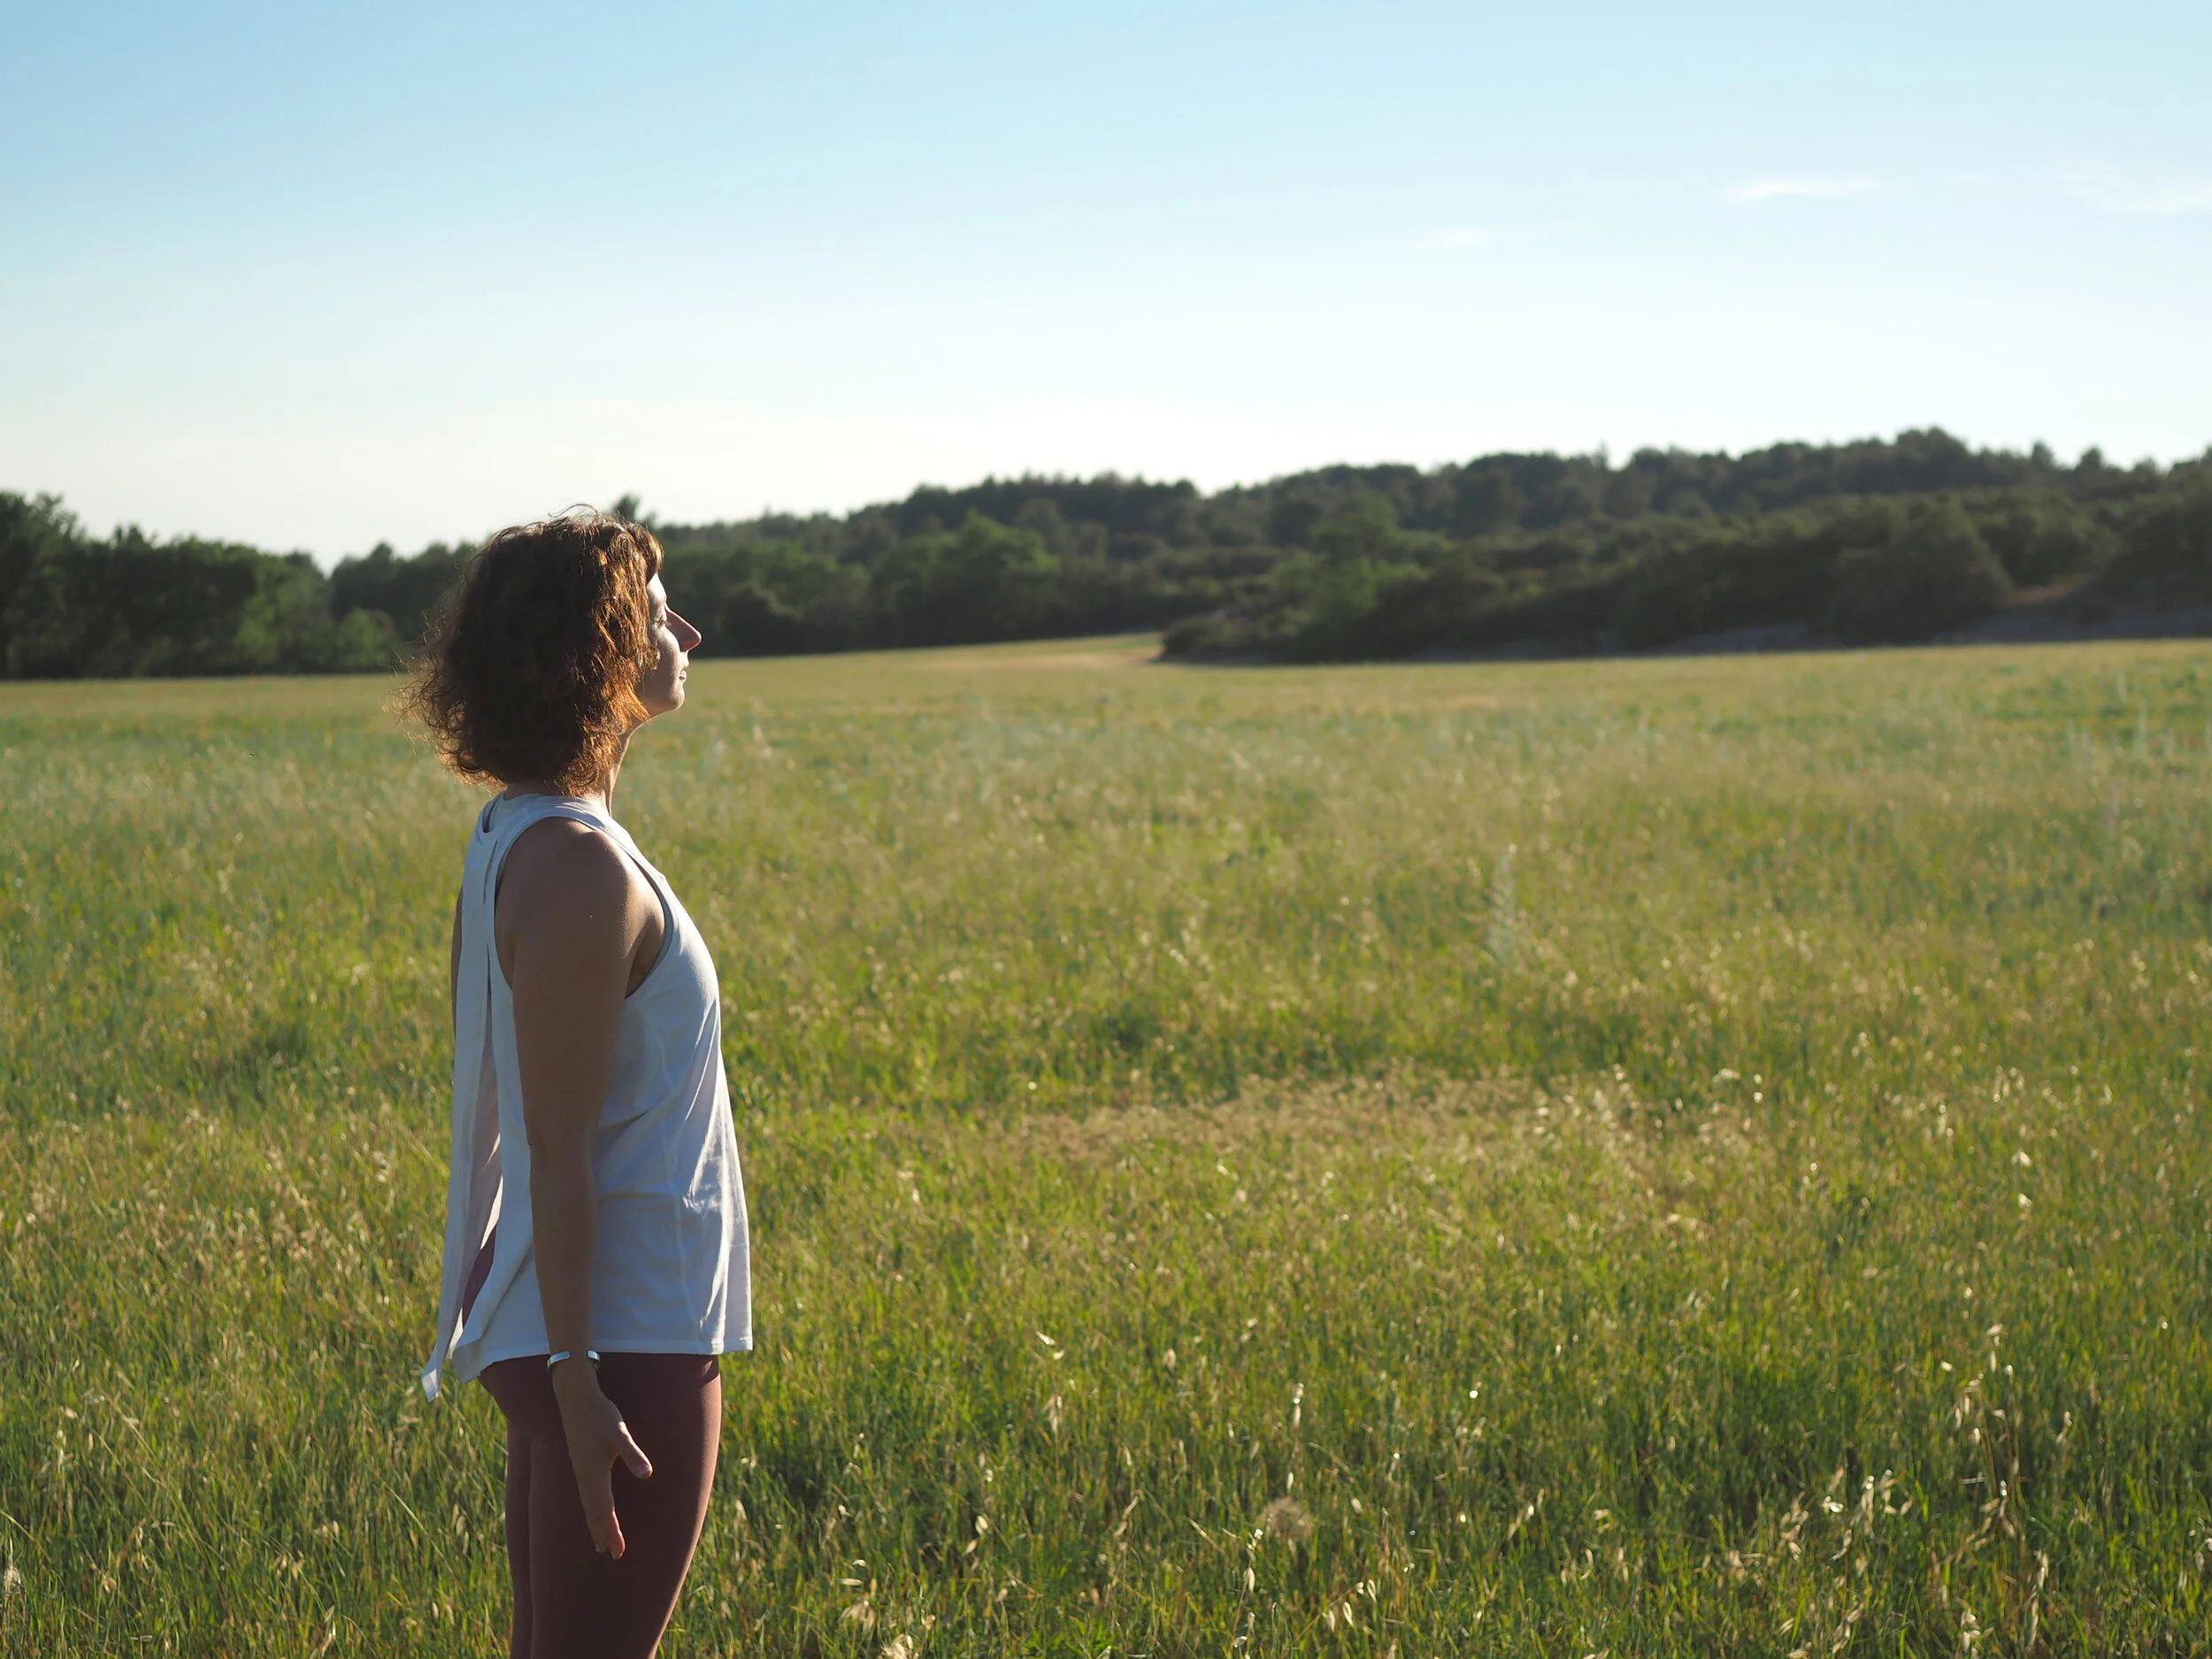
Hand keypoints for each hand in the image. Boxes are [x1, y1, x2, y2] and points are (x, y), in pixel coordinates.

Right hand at [552, 1363, 653, 1556]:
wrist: (575, 1397)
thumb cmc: (600, 1414)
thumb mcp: (620, 1432)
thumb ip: (633, 1453)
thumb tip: (647, 1474)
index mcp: (594, 1474)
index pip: (605, 1512)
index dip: (612, 1532)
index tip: (618, 1552)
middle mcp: (584, 1477)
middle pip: (594, 1514)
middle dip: (604, 1534)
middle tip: (612, 1555)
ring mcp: (579, 1471)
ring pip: (587, 1506)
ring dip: (595, 1525)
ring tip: (600, 1543)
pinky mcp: (579, 1463)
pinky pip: (585, 1496)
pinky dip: (590, 1510)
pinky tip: (593, 1510)